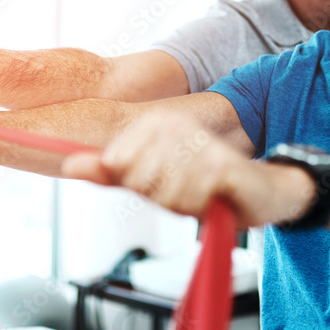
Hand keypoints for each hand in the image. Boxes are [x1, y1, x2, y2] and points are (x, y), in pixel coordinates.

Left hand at [60, 111, 314, 228]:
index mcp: (155, 122)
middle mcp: (177, 123)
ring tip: (200, 195)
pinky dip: (200, 207)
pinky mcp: (222, 163)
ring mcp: (200, 140)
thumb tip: (68, 165)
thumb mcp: (152, 183)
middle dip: (158, 197)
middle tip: (183, 192)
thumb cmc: (204, 187)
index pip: (116, 160)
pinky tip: (214, 198)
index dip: (134, 183)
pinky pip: (191, 197)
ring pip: (163, 191)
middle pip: (137, 179)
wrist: (260, 195)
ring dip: (181, 204)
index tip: (158, 183)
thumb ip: (110, 174)